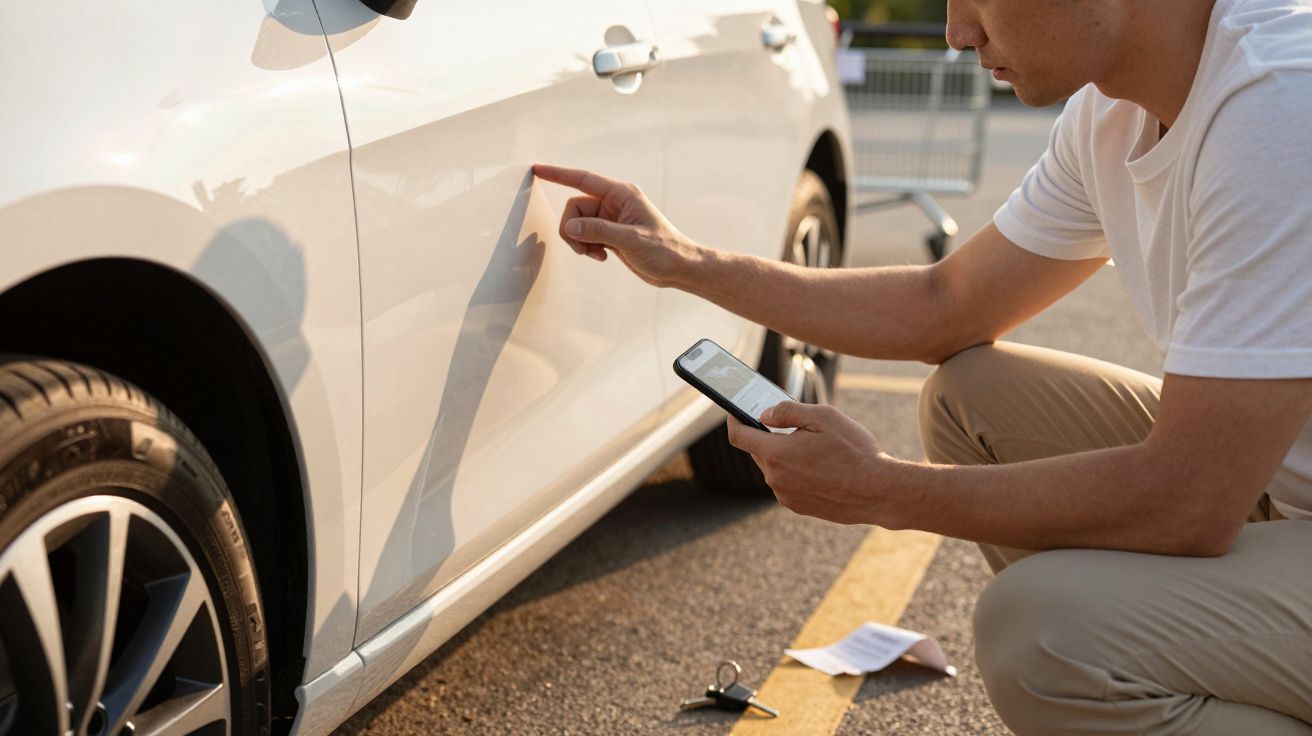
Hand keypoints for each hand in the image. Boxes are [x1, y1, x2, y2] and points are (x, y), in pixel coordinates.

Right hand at [531, 163, 701, 287]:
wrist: (678, 268)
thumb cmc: (664, 250)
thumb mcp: (630, 240)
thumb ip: (598, 231)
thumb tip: (570, 226)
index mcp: (622, 194)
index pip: (583, 179)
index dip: (558, 174)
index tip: (537, 169)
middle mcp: (614, 203)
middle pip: (575, 207)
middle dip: (572, 228)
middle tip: (583, 249)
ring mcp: (611, 218)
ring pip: (578, 223)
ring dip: (579, 241)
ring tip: (596, 255)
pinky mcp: (610, 234)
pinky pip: (585, 235)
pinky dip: (587, 247)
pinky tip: (603, 257)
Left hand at [727, 401, 889, 524]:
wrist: (879, 491)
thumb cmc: (854, 452)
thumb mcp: (824, 417)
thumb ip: (788, 411)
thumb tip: (765, 414)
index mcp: (776, 454)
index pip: (739, 436)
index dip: (734, 419)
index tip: (736, 411)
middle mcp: (775, 479)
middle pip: (759, 452)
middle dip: (769, 436)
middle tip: (791, 426)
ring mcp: (786, 495)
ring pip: (775, 469)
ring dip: (785, 456)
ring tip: (815, 448)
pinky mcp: (799, 507)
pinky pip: (788, 484)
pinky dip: (796, 473)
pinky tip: (821, 467)